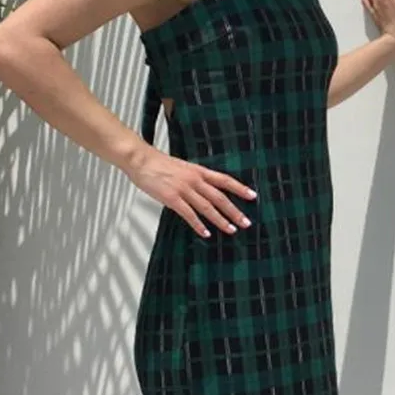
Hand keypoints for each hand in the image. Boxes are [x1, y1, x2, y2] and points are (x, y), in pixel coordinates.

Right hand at [127, 145, 256, 237]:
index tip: (253, 196)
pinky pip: (189, 214)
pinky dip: (198, 225)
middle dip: (234, 211)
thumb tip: (207, 190)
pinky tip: (206, 233)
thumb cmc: (160, 164)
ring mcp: (184, 189)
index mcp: (199, 171)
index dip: (240, 188)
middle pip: (220, 197)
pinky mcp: (172, 198)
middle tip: (246, 222)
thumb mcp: (184, 167)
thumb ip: (196, 178)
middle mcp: (195, 180)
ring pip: (207, 207)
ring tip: (231, 230)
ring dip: (221, 220)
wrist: (141, 160)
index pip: (224, 180)